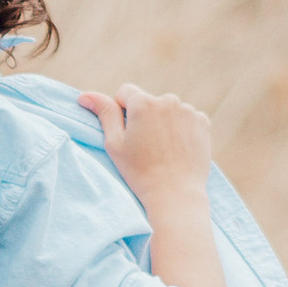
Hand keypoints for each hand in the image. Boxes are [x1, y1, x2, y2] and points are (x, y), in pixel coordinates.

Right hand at [78, 84, 213, 198]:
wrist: (176, 194)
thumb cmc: (140, 171)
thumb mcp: (115, 144)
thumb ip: (104, 114)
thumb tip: (85, 95)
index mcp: (143, 103)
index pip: (125, 92)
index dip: (122, 112)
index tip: (128, 133)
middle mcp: (168, 100)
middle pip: (148, 102)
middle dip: (145, 117)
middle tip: (145, 146)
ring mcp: (188, 110)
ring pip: (168, 110)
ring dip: (163, 122)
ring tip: (162, 150)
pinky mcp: (202, 121)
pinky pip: (186, 118)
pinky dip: (181, 129)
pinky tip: (177, 149)